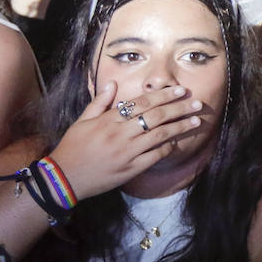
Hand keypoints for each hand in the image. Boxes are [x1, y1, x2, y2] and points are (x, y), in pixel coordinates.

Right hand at [49, 81, 207, 199]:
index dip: (163, 95)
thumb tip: (113, 83)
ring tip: (196, 120)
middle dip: (179, 108)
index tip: (180, 90)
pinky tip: (178, 142)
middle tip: (197, 103)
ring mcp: (127, 152)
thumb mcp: (82, 121)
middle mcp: (120, 134)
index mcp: (109, 119)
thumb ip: (100, 102)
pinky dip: (168, 148)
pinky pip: (155, 156)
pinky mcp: (130, 169)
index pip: (142, 102)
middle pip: (156, 116)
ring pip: (160, 135)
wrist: (64, 178)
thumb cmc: (73, 147)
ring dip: (180, 127)